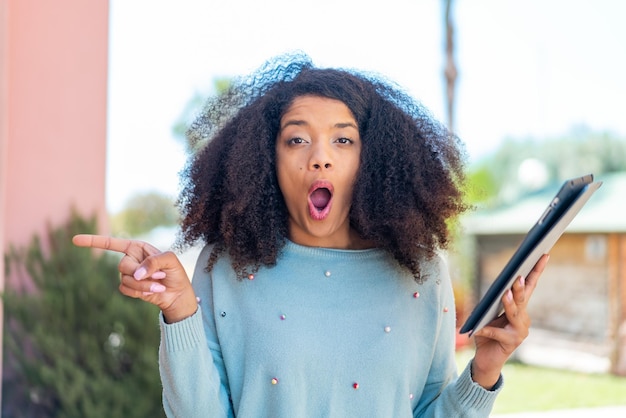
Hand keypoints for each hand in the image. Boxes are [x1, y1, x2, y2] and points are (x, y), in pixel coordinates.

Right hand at [72, 234, 197, 322]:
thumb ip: (154, 261)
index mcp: (138, 248)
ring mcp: (129, 274)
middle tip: (160, 275)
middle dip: (141, 273)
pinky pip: (126, 289)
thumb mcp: (170, 260)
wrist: (177, 294)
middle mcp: (130, 259)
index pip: (112, 243)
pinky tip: (153, 291)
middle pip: (122, 266)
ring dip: (144, 284)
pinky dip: (140, 291)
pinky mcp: (129, 288)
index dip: (93, 241)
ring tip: (159, 284)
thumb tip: (136, 274)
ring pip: (125, 279)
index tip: (75, 240)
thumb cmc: (175, 273)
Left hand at [470, 254, 549, 388]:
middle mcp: (523, 319)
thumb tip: (499, 288)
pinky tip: (478, 329)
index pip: (529, 286)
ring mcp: (519, 332)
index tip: (543, 255)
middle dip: (520, 286)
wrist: (486, 359)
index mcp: (519, 308)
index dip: (536, 271)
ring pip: (514, 314)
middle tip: (518, 274)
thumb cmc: (487, 333)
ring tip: (504, 293)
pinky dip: (487, 330)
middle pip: (523, 298)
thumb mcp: (488, 313)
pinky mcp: (510, 343)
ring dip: (509, 303)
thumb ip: (494, 301)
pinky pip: (497, 333)